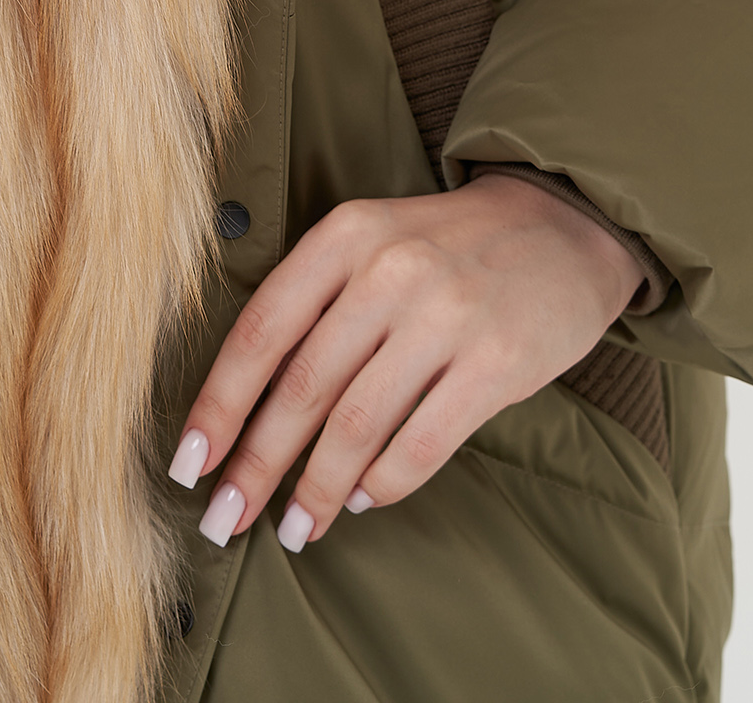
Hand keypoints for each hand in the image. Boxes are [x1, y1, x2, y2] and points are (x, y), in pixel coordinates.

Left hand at [169, 177, 642, 552]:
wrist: (562, 225)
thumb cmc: (445, 247)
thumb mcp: (371, 242)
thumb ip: (315, 306)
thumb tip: (248, 410)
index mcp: (345, 236)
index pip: (262, 331)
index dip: (218, 403)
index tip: (190, 463)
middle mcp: (389, 271)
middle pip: (301, 388)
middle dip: (256, 464)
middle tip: (226, 517)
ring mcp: (446, 317)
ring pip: (356, 426)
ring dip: (316, 489)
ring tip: (295, 528)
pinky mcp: (497, 364)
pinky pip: (421, 444)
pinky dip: (382, 484)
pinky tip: (361, 499)